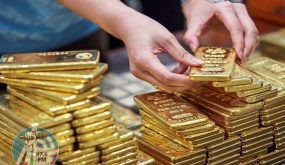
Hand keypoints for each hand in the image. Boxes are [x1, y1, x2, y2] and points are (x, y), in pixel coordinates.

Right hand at [58, 0, 202, 91]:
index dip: (184, 80)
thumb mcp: (166, 37)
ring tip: (188, 66)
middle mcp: (139, 71)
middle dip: (184, 83)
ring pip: (163, 85)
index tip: (198, 78)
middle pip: (166, 85)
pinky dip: (172, 77)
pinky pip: (159, 81)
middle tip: (198, 74)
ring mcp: (139, 74)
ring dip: (178, 80)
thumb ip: (181, 53)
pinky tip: (179, 67)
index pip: (167, 78)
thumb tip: (198, 65)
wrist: (128, 27)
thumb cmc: (146, 28)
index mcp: (144, 60)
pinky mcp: (141, 74)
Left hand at [182, 0, 259, 61]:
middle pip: (250, 30)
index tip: (239, 56)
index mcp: (224, 9)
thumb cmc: (198, 15)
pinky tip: (242, 54)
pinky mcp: (244, 20)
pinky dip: (249, 45)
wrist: (201, 7)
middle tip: (242, 61)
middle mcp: (237, 10)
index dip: (239, 43)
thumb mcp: (192, 25)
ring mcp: (242, 14)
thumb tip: (194, 49)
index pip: (236, 28)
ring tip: (242, 60)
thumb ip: (191, 37)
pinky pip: (251, 33)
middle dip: (248, 47)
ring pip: (253, 32)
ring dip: (250, 47)